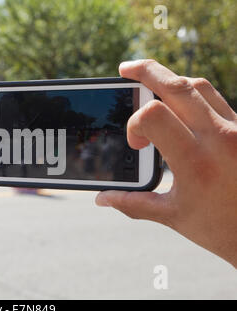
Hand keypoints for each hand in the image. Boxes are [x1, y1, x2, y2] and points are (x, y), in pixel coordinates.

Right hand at [96, 59, 236, 267]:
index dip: (135, 124)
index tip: (137, 145)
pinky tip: (179, 106)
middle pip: (177, 85)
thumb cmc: (221, 229)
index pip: (154, 114)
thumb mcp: (172, 217)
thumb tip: (102, 198)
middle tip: (126, 68)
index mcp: (195, 162)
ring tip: (150, 84)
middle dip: (146, 71)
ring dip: (170, 81)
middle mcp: (220, 139)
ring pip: (199, 86)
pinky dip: (192, 95)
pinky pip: (215, 99)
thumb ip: (132, 203)